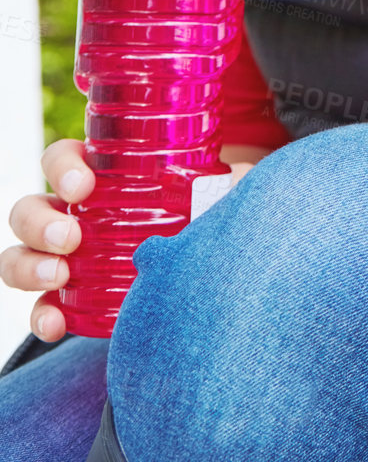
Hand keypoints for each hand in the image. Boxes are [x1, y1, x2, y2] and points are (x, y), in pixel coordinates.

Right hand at [2, 141, 255, 340]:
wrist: (213, 260)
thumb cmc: (207, 208)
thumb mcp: (213, 190)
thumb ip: (223, 182)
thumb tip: (231, 179)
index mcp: (102, 175)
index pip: (62, 159)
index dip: (62, 167)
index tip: (85, 185)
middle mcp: (75, 212)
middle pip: (29, 209)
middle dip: (40, 222)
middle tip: (72, 237)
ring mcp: (67, 257)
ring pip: (20, 255)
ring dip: (28, 265)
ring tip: (59, 274)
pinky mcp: (74, 299)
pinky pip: (41, 307)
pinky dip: (41, 315)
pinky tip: (56, 324)